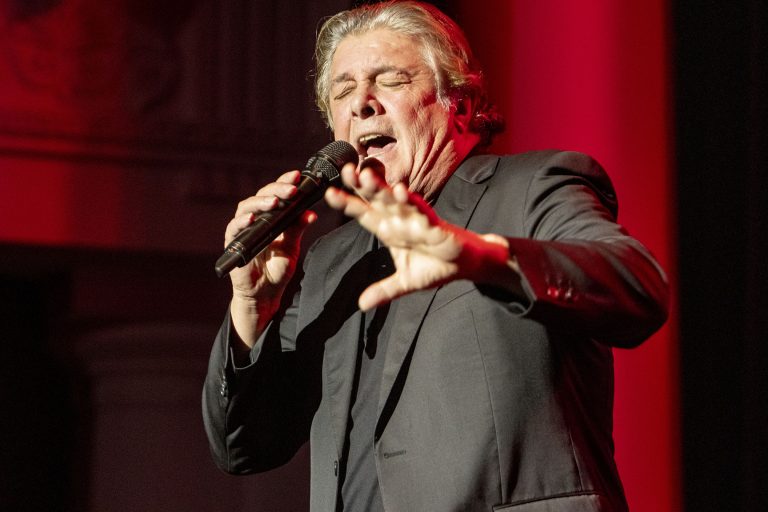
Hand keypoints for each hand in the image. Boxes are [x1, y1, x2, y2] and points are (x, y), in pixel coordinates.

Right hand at [225, 170, 315, 344]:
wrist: (265, 294)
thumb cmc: (276, 269)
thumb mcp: (292, 247)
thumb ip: (297, 229)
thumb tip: (311, 213)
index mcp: (270, 216)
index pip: (276, 193)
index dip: (284, 182)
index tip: (298, 176)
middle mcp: (255, 219)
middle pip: (262, 195)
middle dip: (277, 189)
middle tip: (292, 188)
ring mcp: (242, 229)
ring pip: (246, 207)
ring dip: (261, 202)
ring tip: (275, 201)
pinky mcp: (232, 242)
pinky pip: (234, 228)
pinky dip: (242, 222)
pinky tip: (252, 218)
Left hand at [325, 163, 514, 310]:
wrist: (465, 266)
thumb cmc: (436, 267)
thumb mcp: (406, 282)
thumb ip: (384, 290)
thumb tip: (362, 305)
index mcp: (388, 230)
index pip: (363, 213)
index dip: (346, 203)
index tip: (329, 193)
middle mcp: (399, 220)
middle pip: (375, 199)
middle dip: (360, 186)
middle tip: (346, 171)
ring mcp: (415, 219)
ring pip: (394, 199)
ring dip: (381, 188)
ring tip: (366, 175)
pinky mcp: (432, 222)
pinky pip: (420, 210)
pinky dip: (410, 201)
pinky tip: (400, 191)